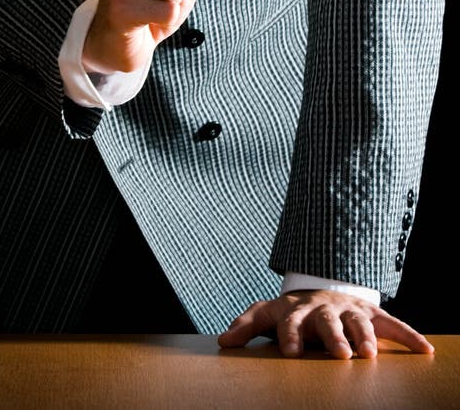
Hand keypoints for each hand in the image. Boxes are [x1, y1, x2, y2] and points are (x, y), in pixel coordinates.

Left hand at [217, 290, 434, 358]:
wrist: (321, 292)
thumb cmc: (291, 312)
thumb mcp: (266, 314)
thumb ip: (246, 325)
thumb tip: (223, 342)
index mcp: (295, 310)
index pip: (289, 321)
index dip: (290, 336)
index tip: (291, 353)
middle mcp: (322, 308)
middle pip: (327, 320)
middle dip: (334, 336)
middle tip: (340, 354)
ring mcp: (348, 309)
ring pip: (358, 321)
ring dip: (364, 336)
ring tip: (369, 354)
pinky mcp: (371, 314)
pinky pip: (392, 324)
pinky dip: (409, 336)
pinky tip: (424, 350)